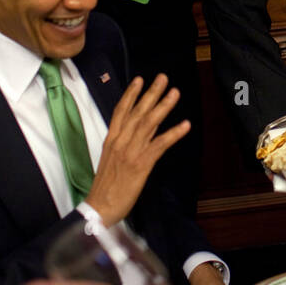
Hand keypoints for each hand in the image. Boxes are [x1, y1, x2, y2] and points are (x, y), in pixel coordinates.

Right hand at [87, 74, 189, 226]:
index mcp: (111, 140)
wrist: (100, 207)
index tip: (140, 80)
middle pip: (137, 112)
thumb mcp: (111, 159)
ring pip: (149, 123)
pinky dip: (174, 133)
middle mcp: (120, 141)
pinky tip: (185, 125)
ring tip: (175, 93)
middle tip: (163, 77)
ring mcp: (131, 151)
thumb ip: (124, 143)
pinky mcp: (141, 164)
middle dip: (151, 93)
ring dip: (164, 106)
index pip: (121, 111)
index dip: (131, 94)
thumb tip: (139, 131)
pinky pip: (160, 144)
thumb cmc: (106, 186)